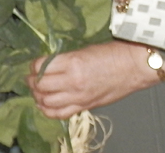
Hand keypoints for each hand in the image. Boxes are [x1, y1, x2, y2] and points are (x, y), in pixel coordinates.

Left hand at [28, 41, 164, 118]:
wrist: (134, 67)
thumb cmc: (113, 53)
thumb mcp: (85, 50)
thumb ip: (66, 59)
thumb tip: (50, 65)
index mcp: (72, 62)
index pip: (41, 67)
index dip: (33, 66)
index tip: (34, 64)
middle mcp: (73, 81)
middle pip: (40, 85)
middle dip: (31, 81)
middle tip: (30, 77)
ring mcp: (78, 96)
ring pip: (46, 101)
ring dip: (37, 96)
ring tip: (37, 90)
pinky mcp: (85, 106)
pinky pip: (59, 114)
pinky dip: (48, 110)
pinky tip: (44, 104)